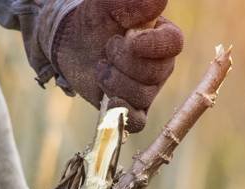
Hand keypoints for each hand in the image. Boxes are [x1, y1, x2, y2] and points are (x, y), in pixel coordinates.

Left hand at [53, 0, 183, 131]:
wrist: (71, 44)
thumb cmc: (95, 20)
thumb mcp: (107, 4)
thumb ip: (131, 2)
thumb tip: (159, 1)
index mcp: (161, 37)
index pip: (173, 42)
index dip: (154, 45)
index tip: (132, 40)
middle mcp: (160, 64)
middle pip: (155, 72)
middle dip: (124, 61)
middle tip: (107, 48)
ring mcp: (148, 89)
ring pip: (143, 95)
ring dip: (114, 81)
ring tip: (101, 66)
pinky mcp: (131, 108)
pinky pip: (137, 121)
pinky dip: (123, 112)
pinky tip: (108, 99)